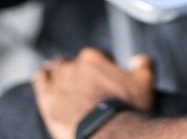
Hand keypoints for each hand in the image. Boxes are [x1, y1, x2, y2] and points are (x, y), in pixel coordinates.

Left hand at [33, 48, 154, 138]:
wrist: (109, 134)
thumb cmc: (127, 108)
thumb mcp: (146, 80)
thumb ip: (144, 62)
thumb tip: (137, 59)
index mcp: (93, 57)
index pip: (95, 56)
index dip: (102, 67)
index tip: (105, 80)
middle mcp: (73, 66)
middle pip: (73, 63)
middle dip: (79, 72)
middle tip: (87, 87)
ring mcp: (58, 82)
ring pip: (54, 69)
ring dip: (59, 73)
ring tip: (65, 84)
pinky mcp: (47, 100)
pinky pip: (41, 79)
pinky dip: (44, 77)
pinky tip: (46, 80)